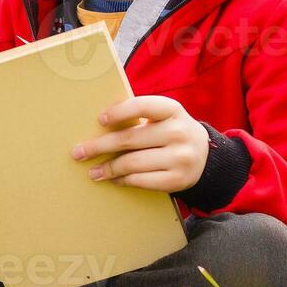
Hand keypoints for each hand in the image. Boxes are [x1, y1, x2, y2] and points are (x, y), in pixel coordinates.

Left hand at [70, 95, 209, 193]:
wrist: (207, 157)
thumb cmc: (173, 132)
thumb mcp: (165, 117)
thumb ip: (140, 116)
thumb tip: (100, 124)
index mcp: (173, 110)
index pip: (142, 106)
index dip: (119, 112)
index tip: (100, 120)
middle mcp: (179, 132)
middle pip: (130, 139)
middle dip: (100, 146)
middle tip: (79, 152)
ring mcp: (180, 158)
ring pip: (133, 163)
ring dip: (108, 168)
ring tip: (93, 171)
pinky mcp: (177, 180)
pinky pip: (142, 180)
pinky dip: (123, 180)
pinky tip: (113, 179)